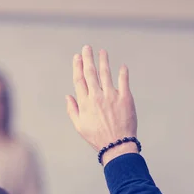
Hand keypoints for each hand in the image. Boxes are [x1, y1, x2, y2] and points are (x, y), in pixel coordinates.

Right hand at [66, 46, 137, 164]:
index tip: (77, 57)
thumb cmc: (97, 138)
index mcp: (85, 103)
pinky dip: (123, 72)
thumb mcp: (80, 126)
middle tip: (87, 48)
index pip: (79, 80)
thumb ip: (72, 110)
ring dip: (103, 61)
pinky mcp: (125, 99)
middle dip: (88, 58)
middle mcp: (97, 97)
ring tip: (102, 52)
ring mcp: (112, 96)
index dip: (78, 66)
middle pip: (91, 73)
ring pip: (106, 74)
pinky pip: (124, 81)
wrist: (117, 145)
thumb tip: (68, 96)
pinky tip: (122, 66)